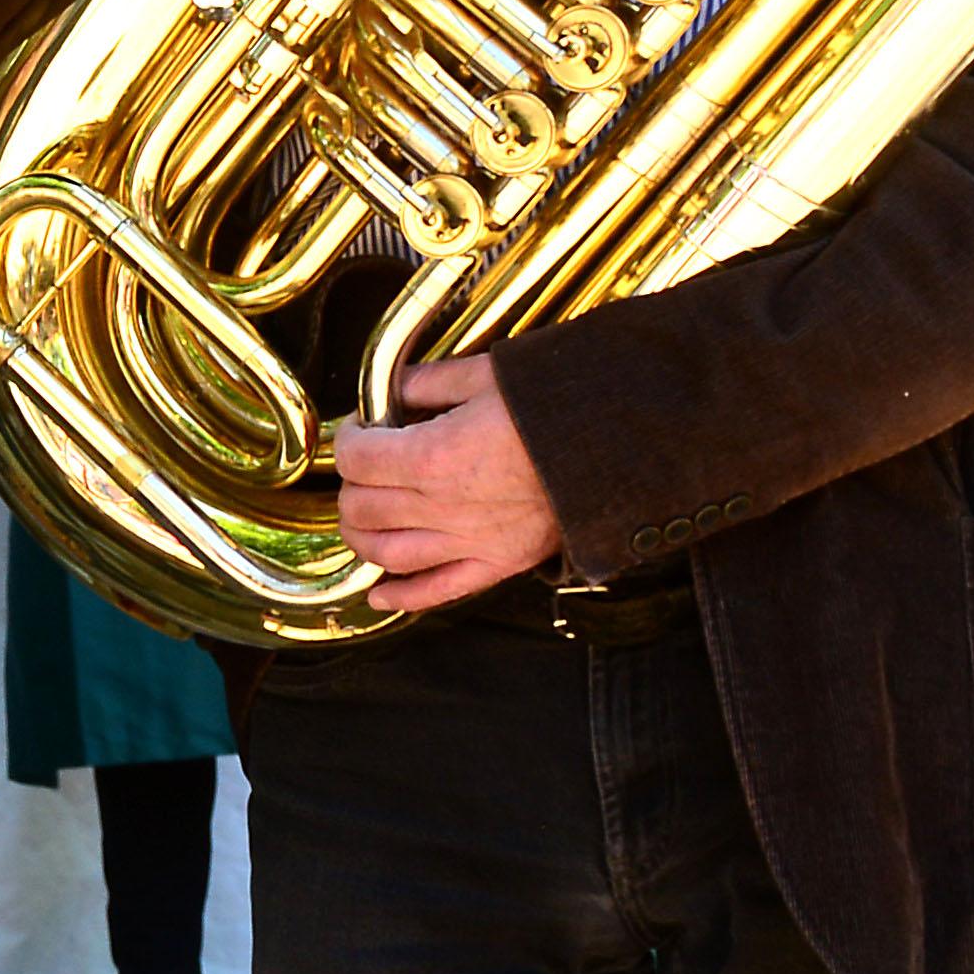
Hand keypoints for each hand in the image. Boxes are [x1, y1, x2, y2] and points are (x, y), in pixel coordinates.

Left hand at [331, 350, 561, 612]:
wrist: (623, 443)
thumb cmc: (559, 403)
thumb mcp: (487, 375)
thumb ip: (431, 382)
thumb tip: (398, 387)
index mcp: (432, 455)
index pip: (356, 458)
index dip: (349, 439)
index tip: (361, 429)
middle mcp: (441, 504)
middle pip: (362, 506)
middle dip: (353, 484)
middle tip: (367, 468)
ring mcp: (468, 540)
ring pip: (385, 553)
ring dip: (362, 537)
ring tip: (363, 518)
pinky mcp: (498, 563)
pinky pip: (437, 591)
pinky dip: (402, 598)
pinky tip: (380, 596)